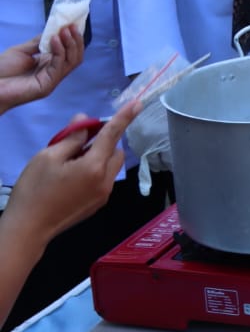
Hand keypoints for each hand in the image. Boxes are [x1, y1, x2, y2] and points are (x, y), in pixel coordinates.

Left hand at [0, 26, 85, 115]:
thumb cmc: (2, 71)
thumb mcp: (21, 51)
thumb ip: (38, 43)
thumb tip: (53, 30)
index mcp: (48, 65)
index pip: (69, 52)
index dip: (73, 38)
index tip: (72, 23)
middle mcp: (53, 73)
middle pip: (75, 56)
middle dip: (76, 40)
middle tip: (71, 25)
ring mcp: (52, 80)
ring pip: (72, 61)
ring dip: (71, 44)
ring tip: (65, 30)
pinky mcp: (47, 85)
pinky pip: (59, 66)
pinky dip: (59, 51)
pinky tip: (54, 39)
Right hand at [3, 101, 139, 246]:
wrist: (28, 228)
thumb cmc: (35, 190)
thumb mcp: (48, 157)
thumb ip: (71, 137)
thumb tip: (85, 121)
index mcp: (94, 166)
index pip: (112, 134)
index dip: (125, 117)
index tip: (138, 103)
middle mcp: (106, 181)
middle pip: (115, 152)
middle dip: (102, 143)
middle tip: (76, 145)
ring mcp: (104, 195)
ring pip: (111, 166)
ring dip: (99, 158)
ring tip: (70, 163)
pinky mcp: (98, 204)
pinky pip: (104, 180)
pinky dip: (95, 172)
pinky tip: (71, 178)